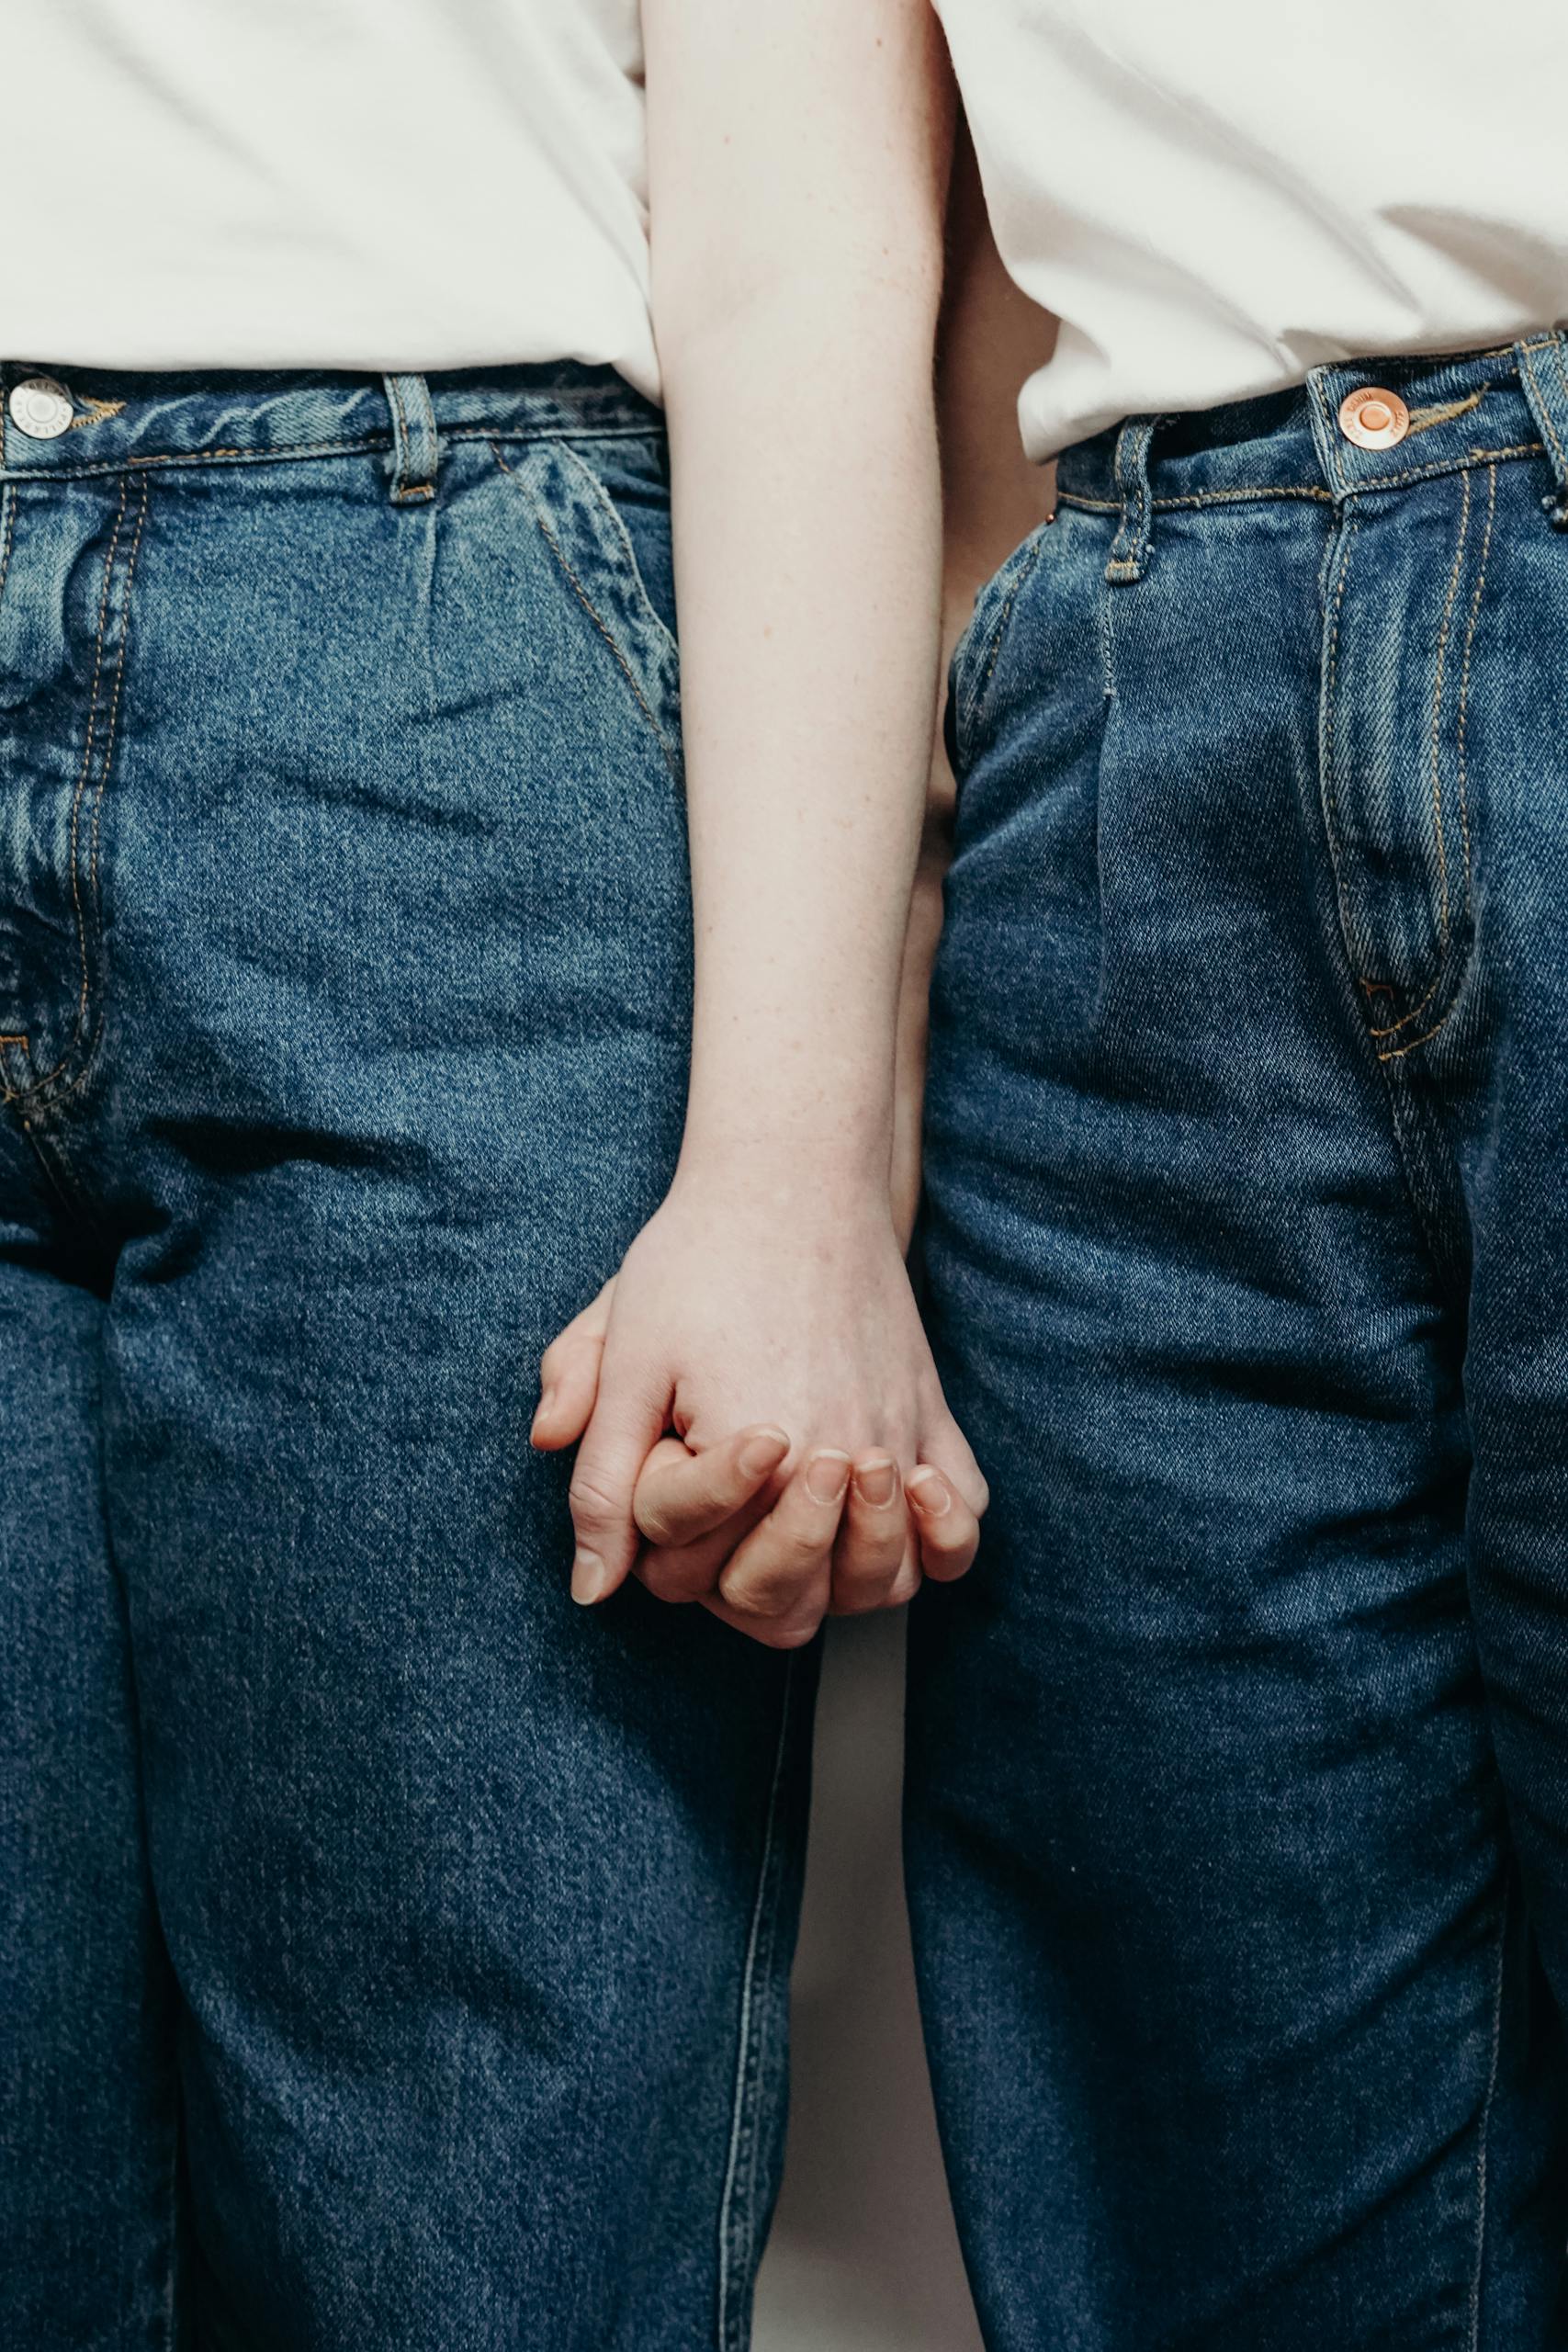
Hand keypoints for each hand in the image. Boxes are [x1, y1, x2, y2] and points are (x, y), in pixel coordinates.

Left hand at [531, 1167, 986, 1645]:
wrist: (792, 1178)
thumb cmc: (698, 1261)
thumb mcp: (624, 1361)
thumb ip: (602, 1483)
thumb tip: (593, 1589)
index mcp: (752, 1456)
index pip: (696, 1567)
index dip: (659, 1533)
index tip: (668, 1459)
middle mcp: (840, 1462)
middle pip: (793, 1602)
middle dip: (740, 1573)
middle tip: (724, 1508)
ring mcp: (899, 1442)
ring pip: (885, 1583)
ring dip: (836, 1579)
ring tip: (801, 1519)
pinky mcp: (935, 1416)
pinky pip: (964, 1522)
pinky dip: (939, 1542)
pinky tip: (897, 1511)